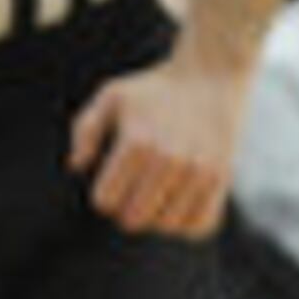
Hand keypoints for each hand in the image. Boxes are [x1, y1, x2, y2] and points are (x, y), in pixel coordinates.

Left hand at [68, 55, 243, 237]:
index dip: (103, 193)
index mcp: (136, 141)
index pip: (105, 201)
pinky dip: (186, 224)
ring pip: (166, 226)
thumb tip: (77, 166)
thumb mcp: (112, 95)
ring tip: (158, 195)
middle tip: (134, 189)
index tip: (114, 177)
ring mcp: (198, 170)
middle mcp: (168, 158)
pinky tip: (181, 203)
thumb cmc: (155, 87)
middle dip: (127, 208)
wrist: (212, 73)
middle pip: (133, 219)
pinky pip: (200, 226)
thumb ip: (85, 129)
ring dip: (157, 216)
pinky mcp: (221, 177)